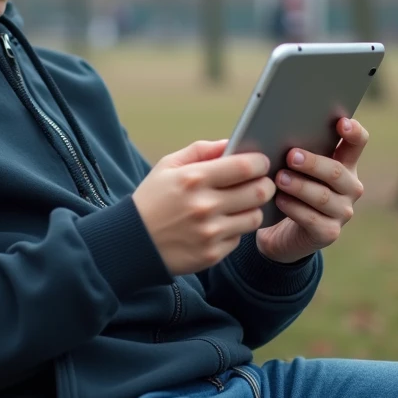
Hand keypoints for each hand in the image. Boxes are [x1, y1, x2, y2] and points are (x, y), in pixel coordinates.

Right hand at [133, 140, 277, 275]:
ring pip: (255, 217)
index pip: (245, 166)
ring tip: (241, 204)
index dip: (260, 163)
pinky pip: (239, 238)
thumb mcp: (168, 166)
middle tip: (260, 183)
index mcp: (194, 179)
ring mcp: (209, 233)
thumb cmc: (152, 199)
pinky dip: (234, 229)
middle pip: (259, 192)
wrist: (132, 242)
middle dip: (265, 185)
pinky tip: (221, 224)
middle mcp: (204, 206)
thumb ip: (202, 150)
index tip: (261, 163)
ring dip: (252, 208)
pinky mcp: (212, 254)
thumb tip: (233, 144)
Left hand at [255, 117, 368, 264]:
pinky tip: (280, 200)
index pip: (357, 143)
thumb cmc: (288, 189)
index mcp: (345, 164)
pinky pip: (313, 219)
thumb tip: (275, 131)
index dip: (354, 132)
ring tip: (280, 179)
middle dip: (313, 163)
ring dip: (300, 186)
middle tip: (291, 156)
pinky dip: (294, 208)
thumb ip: (295, 151)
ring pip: (323, 196)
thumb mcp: (293, 168)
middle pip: (337, 171)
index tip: (342, 122)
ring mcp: (343, 211)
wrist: (282, 232)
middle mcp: (350, 187)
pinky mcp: (329, 233)